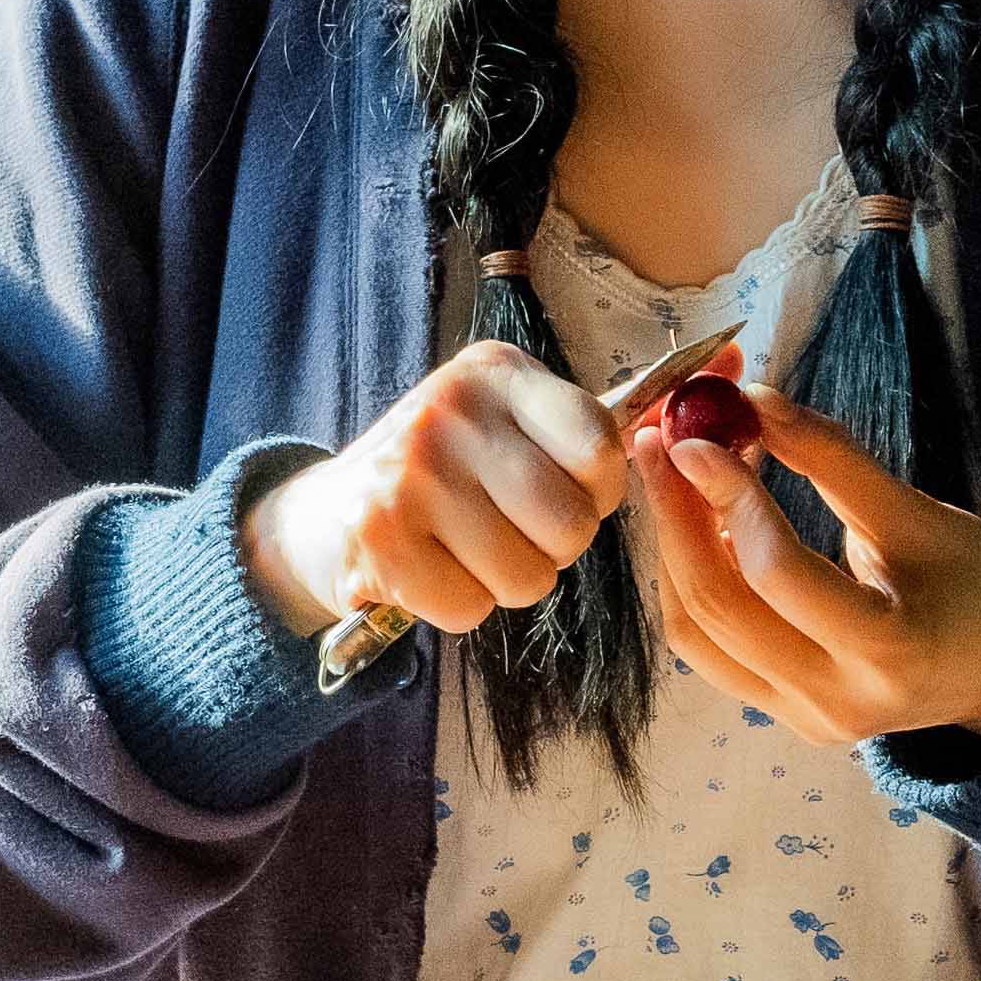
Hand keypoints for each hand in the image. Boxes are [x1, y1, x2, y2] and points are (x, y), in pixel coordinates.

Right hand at [242, 344, 627, 640]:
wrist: (323, 512)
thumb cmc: (437, 472)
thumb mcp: (499, 421)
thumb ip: (567, 433)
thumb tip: (657, 450)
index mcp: (497, 372)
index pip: (599, 442)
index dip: (600, 491)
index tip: (571, 495)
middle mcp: (452, 410)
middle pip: (569, 524)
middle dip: (553, 548)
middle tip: (512, 533)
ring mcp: (410, 472)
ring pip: (525, 576)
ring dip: (505, 583)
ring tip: (467, 552)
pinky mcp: (378, 537)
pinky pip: (470, 608)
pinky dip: (459, 606)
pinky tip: (430, 572)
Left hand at [631, 380, 980, 748]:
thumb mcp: (920, 514)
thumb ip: (832, 459)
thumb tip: (751, 398)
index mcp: (891, 651)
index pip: (779, 574)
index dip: (729, 498)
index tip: (697, 434)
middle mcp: (838, 701)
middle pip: (718, 609)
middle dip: (675, 517)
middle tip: (657, 441)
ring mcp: (804, 719)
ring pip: (697, 635)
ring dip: (671, 550)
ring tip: (670, 475)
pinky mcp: (782, 718)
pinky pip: (710, 650)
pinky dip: (691, 584)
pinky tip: (698, 527)